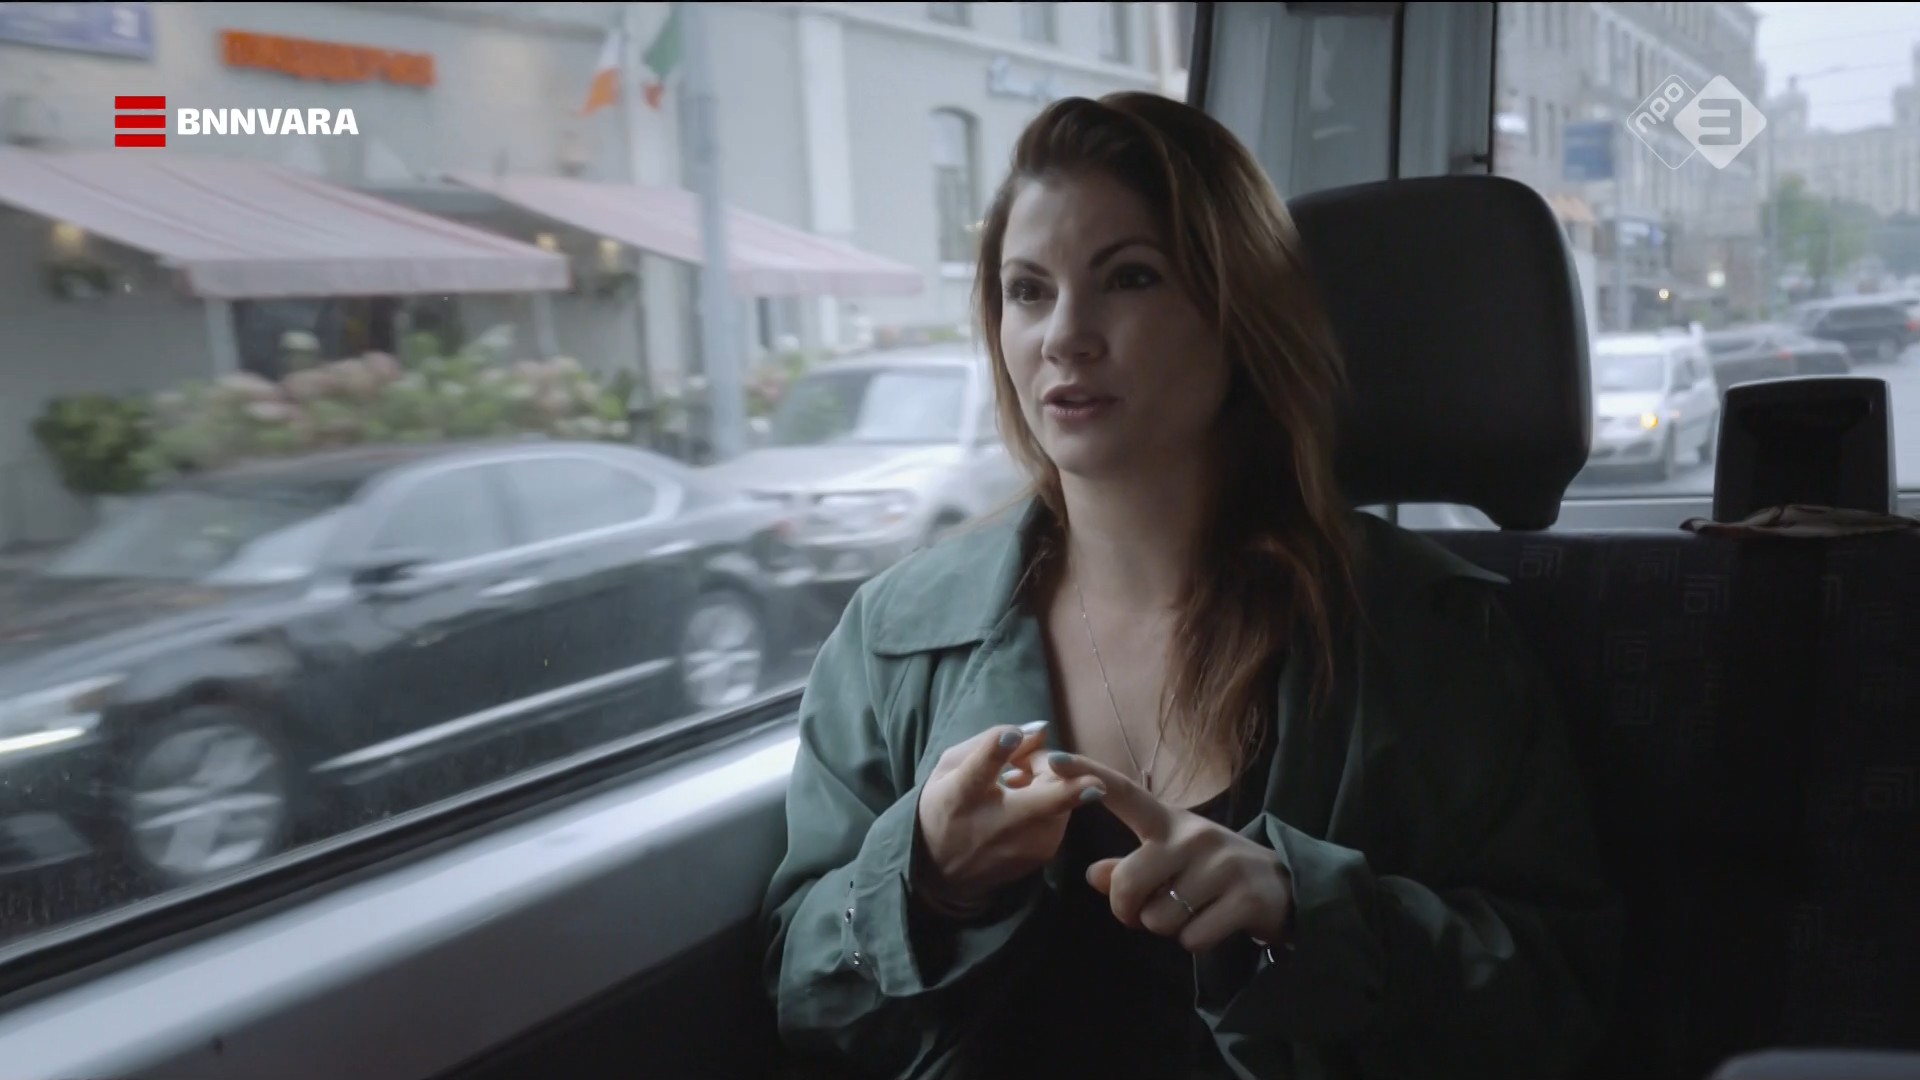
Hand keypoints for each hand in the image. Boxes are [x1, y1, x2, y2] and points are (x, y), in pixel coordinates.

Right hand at [915, 724, 1105, 910]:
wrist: (942, 872)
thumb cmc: (946, 805)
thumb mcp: (951, 767)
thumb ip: (990, 741)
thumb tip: (1040, 730)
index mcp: (962, 794)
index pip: (979, 770)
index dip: (997, 750)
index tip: (1013, 737)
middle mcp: (995, 824)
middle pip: (1045, 801)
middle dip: (1075, 787)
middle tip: (1083, 775)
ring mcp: (1022, 846)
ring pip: (1063, 800)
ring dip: (1054, 782)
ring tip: (1022, 782)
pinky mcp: (1040, 857)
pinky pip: (1061, 816)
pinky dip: (1053, 803)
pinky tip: (1027, 804)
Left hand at [1046, 752, 1292, 952]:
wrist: (1285, 889)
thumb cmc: (1214, 874)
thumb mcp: (1173, 863)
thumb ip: (1130, 869)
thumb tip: (1093, 875)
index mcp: (1170, 822)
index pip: (1125, 793)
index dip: (1089, 775)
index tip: (1053, 760)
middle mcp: (1194, 835)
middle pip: (1128, 884)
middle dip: (1129, 911)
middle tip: (1149, 912)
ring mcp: (1222, 864)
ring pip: (1158, 919)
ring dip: (1168, 929)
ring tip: (1194, 910)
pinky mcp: (1245, 898)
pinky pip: (1191, 939)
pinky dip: (1197, 942)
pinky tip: (1216, 924)